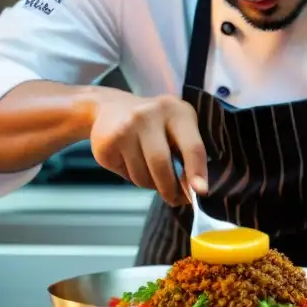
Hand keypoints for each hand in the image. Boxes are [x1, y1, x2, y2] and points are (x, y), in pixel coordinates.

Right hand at [89, 92, 207, 205]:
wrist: (111, 107)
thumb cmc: (154, 123)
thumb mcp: (176, 128)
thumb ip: (188, 154)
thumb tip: (194, 190)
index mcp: (176, 112)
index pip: (191, 145)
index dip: (197, 171)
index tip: (200, 191)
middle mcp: (149, 115)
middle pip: (161, 164)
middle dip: (169, 188)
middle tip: (173, 198)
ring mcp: (125, 128)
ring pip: (141, 175)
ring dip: (148, 183)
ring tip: (147, 170)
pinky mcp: (106, 143)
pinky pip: (124, 175)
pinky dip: (130, 176)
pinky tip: (128, 160)